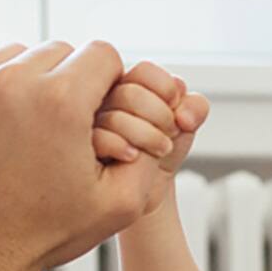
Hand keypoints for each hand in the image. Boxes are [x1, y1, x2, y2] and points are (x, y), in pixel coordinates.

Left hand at [0, 40, 153, 270]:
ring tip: (27, 131)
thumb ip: (149, 151)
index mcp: (59, 102)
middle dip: (68, 83)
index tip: (98, 113)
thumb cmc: (46, 234)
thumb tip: (154, 109)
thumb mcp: (120, 205)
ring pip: (13, 57)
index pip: (102, 54)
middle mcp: (8, 82)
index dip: (109, 84)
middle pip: (57, 51)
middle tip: (62, 129)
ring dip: (26, 84)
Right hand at [92, 61, 210, 220]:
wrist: (141, 198)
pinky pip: (97, 139)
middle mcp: (102, 100)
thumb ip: (193, 109)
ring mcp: (86, 123)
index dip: (167, 89)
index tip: (180, 115)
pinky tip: (133, 157)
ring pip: (113, 117)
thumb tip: (184, 113)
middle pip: (130, 93)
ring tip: (161, 150)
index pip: (145, 72)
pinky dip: (120, 147)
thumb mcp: (182, 132)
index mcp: (126, 86)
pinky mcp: (78, 149)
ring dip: (146, 135)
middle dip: (161, 115)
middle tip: (171, 134)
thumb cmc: (158, 158)